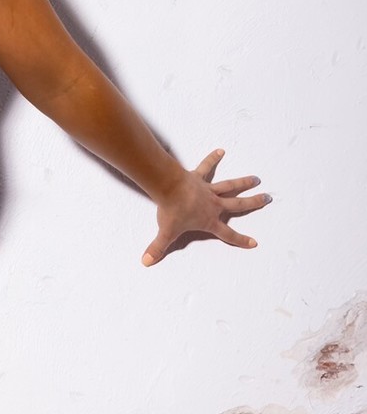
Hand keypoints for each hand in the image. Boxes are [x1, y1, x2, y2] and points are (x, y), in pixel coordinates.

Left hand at [142, 148, 268, 266]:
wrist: (168, 189)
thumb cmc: (171, 212)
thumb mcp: (166, 233)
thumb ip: (157, 248)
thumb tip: (146, 262)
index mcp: (208, 220)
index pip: (227, 234)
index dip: (240, 240)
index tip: (254, 242)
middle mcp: (213, 204)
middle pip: (238, 204)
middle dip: (253, 203)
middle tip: (267, 198)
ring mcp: (208, 189)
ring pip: (230, 186)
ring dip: (243, 182)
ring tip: (256, 179)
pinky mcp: (199, 177)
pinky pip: (207, 167)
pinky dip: (213, 158)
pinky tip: (220, 151)